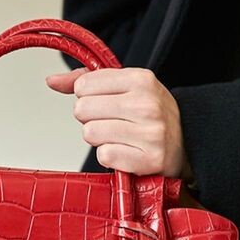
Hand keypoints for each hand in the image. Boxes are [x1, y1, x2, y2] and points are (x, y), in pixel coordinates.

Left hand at [45, 66, 190, 178]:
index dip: (88, 96)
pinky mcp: (149, 160)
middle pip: (82, 110)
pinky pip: (104, 156)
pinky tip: (126, 152)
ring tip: (120, 137)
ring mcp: (149, 133)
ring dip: (99, 138)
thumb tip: (51, 81)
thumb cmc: (151, 113)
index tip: (106, 102)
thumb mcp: (126, 87)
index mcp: (141, 79)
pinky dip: (110, 156)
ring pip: (90, 134)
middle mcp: (146, 104)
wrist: (188, 142)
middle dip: (91, 118)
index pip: (84, 85)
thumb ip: (87, 80)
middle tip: (112, 121)